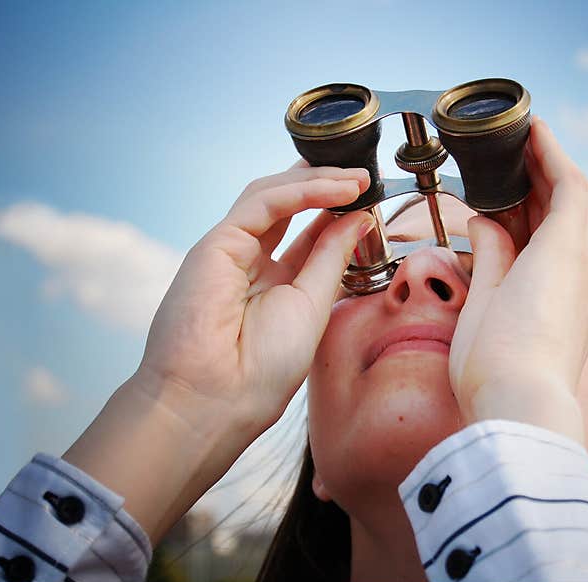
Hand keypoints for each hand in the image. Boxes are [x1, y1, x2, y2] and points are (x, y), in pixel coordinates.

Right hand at [135, 162, 374, 450]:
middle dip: (327, 186)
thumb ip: (330, 258)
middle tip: (365, 176)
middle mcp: (250, 262)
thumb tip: (358, 219)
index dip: (338, 213)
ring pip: (274, 196)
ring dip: (319, 181)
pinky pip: (263, 204)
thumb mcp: (312, 305)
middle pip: (289, 206)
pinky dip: (302, 191)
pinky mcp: (216, 243)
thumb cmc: (263, 368)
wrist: (216, 399)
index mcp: (274, 284)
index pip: (308, 234)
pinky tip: (337, 190)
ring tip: (358, 178)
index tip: (371, 199)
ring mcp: (231, 250)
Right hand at [448, 117, 587, 450]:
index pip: (571, 185)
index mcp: (565, 254)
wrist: (523, 419)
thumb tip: (488, 223)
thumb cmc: (496, 359)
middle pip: (576, 205)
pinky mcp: (579, 316)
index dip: (552, 151)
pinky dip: (548, 237)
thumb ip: (491, 249)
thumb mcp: (485, 294)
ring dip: (546, 206)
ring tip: (509, 192)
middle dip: (547, 174)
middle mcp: (586, 270)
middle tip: (513, 155)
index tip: (533, 127)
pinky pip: (569, 259)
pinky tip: (520, 238)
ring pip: (574, 233)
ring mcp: (587, 295)